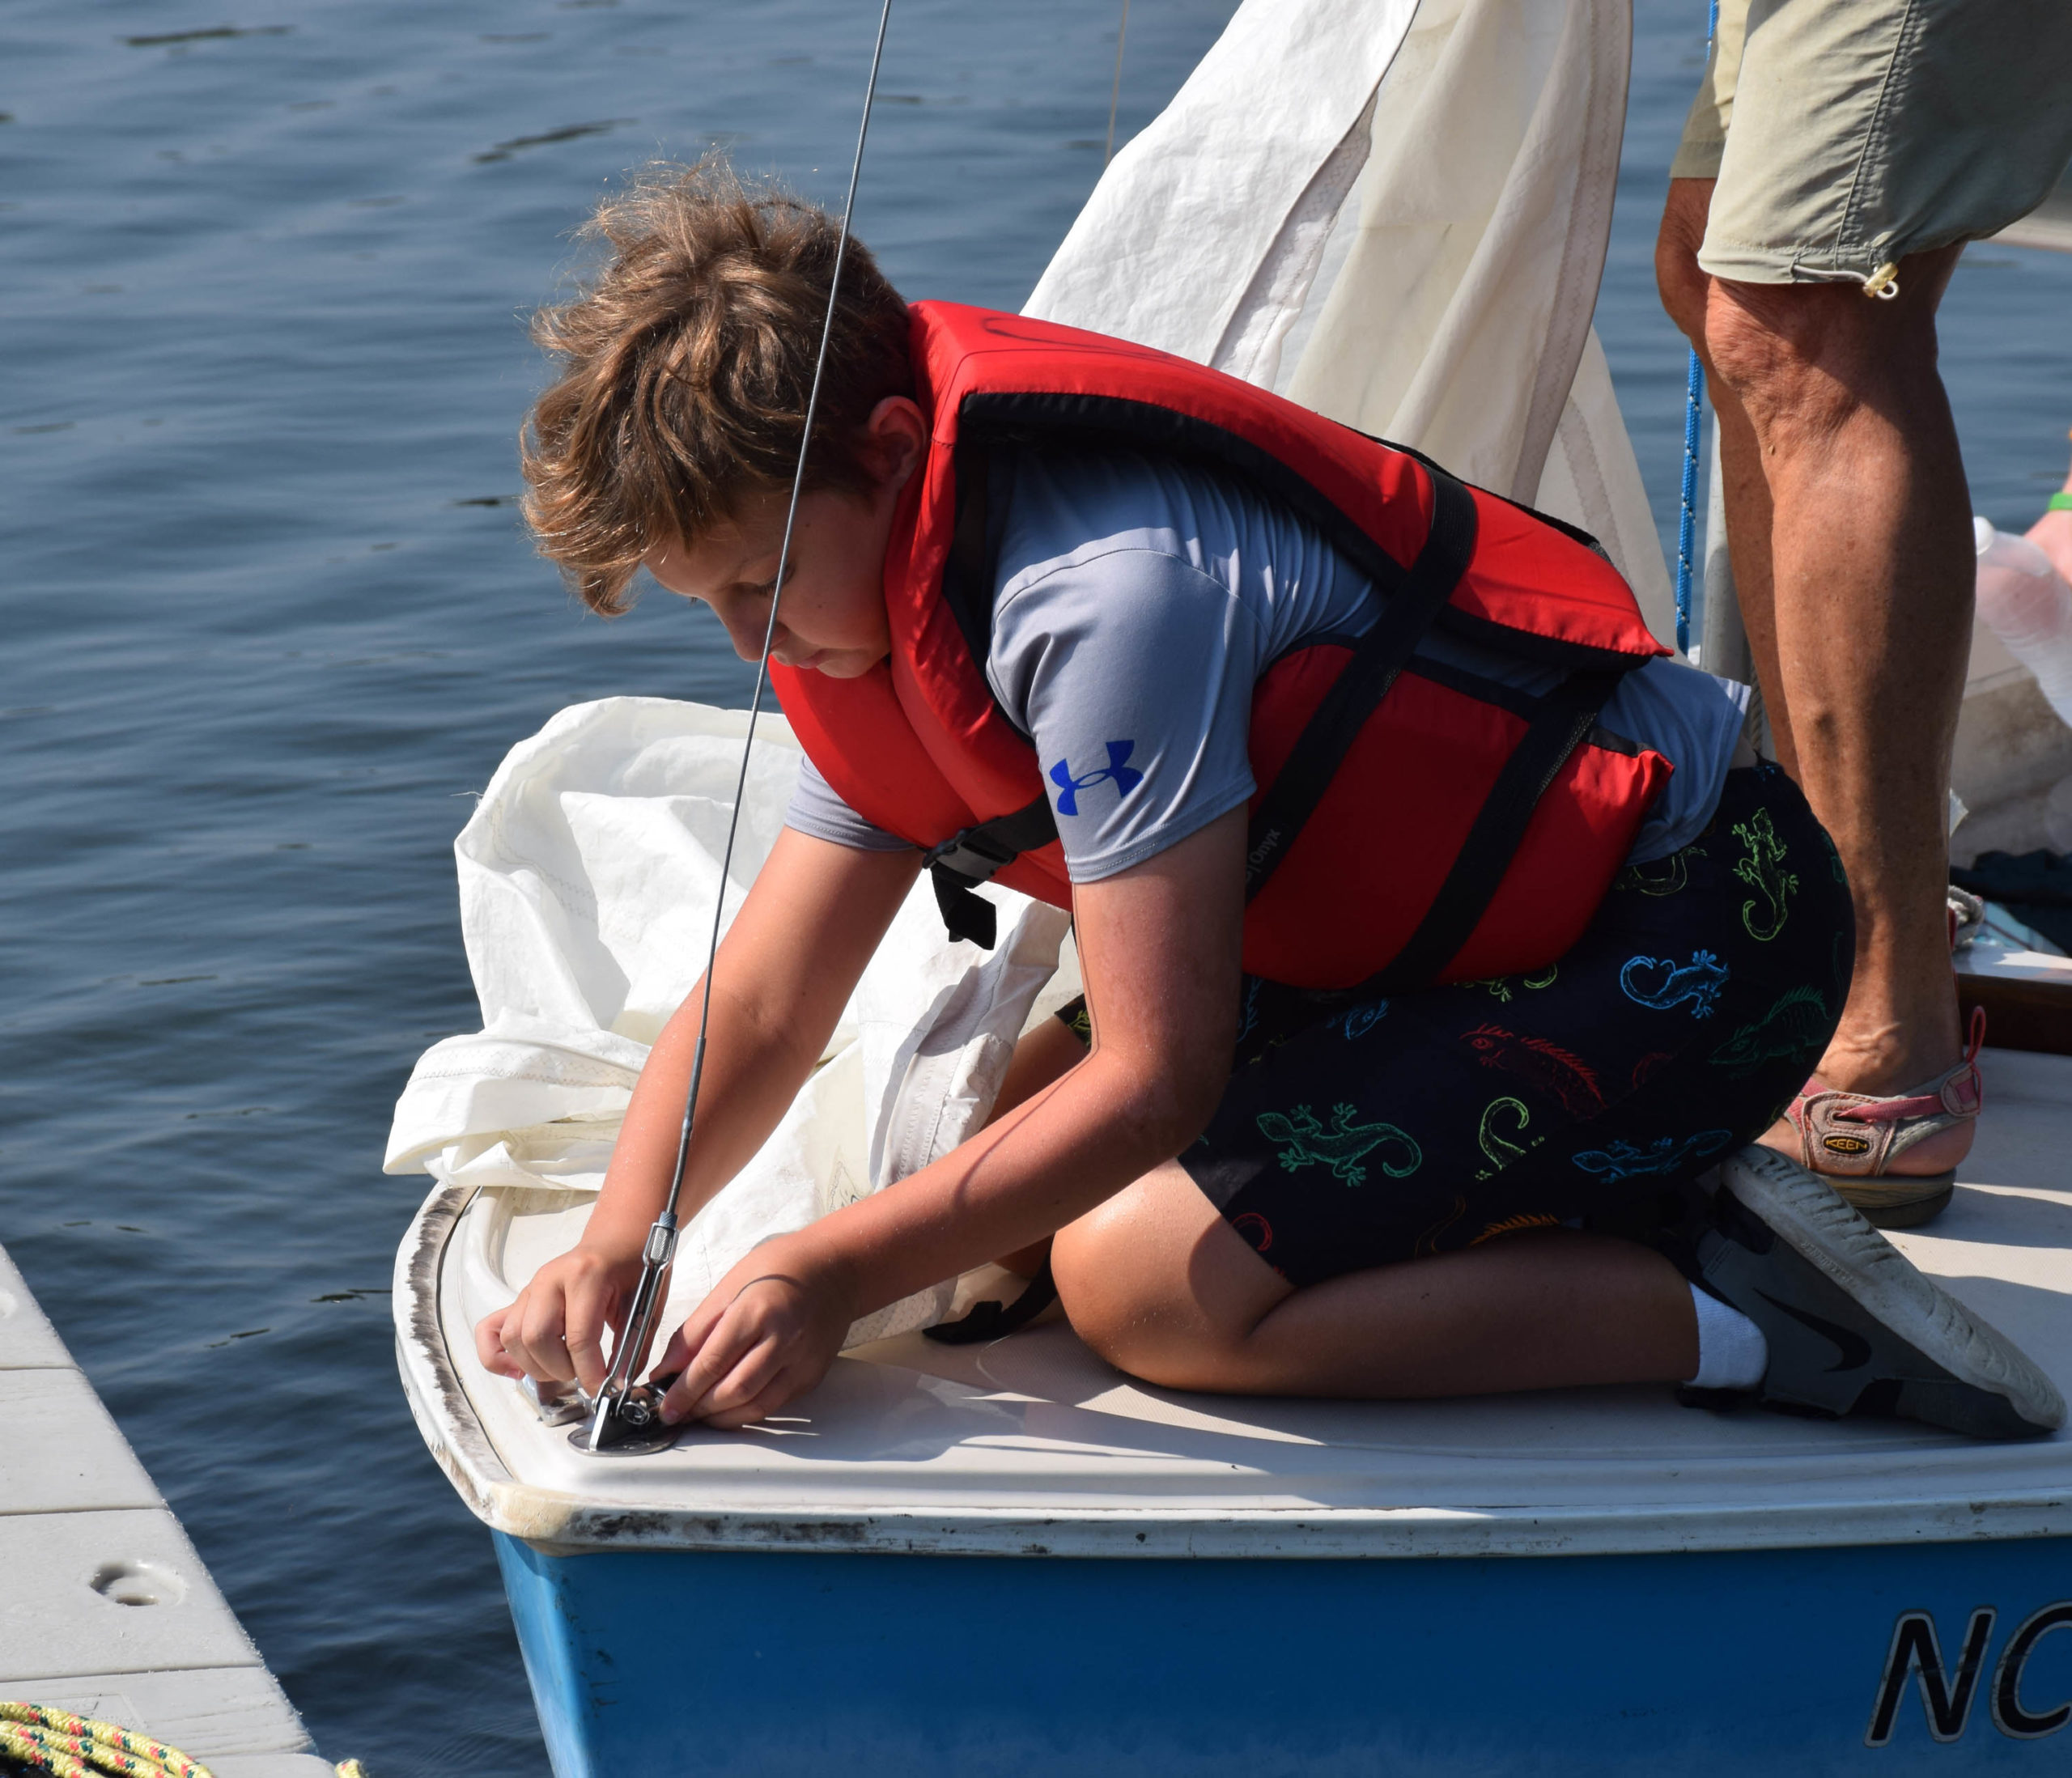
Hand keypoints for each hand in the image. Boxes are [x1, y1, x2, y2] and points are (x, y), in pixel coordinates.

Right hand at [474, 1243, 643, 1395]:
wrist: (617, 1241)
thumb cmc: (632, 1266)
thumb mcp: (645, 1303)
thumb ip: (632, 1346)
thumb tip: (618, 1385)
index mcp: (585, 1276)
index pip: (578, 1337)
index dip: (589, 1372)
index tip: (602, 1389)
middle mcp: (550, 1280)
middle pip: (537, 1338)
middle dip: (561, 1369)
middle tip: (583, 1374)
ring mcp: (530, 1289)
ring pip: (513, 1338)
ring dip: (536, 1366)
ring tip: (562, 1368)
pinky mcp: (520, 1300)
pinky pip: (489, 1330)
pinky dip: (497, 1356)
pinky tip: (520, 1368)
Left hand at [652, 1230, 858, 1428]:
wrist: (836, 1269)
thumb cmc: (781, 1269)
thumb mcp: (729, 1285)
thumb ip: (695, 1331)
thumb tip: (667, 1368)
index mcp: (757, 1310)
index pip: (712, 1362)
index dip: (683, 1389)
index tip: (665, 1403)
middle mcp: (784, 1339)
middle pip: (733, 1390)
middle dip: (698, 1408)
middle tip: (677, 1411)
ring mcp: (802, 1361)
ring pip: (754, 1406)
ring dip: (720, 1417)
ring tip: (698, 1413)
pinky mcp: (811, 1376)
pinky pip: (774, 1406)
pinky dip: (746, 1413)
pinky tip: (727, 1408)